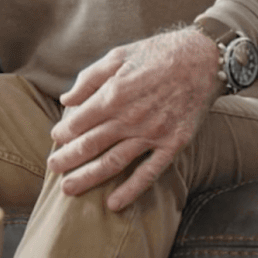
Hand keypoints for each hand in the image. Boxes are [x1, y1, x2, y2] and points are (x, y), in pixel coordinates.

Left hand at [49, 27, 222, 210]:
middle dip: (67, 159)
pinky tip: (113, 204)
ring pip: (112, 163)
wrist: (204, 58)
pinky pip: (149, 172)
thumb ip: (90, 77)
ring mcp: (152, 133)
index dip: (63, 133)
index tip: (57, 138)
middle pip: (89, 145)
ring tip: (68, 189)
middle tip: (52, 168)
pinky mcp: (173, 143)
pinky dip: (130, 190)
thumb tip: (67, 99)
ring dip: (88, 178)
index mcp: (114, 93)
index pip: (78, 122)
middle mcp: (130, 117)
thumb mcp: (119, 55)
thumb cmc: (159, 53)